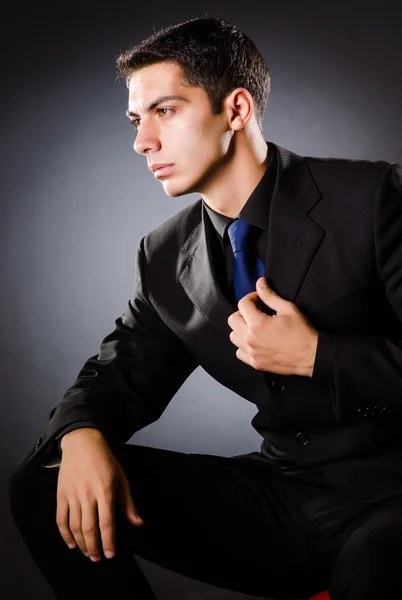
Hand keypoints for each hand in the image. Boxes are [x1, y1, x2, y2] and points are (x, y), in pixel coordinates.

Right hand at [56, 428, 143, 561]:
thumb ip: (128, 503)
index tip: (110, 554)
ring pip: (74, 526)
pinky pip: (61, 519)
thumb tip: (138, 523)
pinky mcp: (61, 494)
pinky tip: (72, 543)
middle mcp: (88, 494)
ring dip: (81, 543)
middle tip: (97, 558)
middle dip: (93, 547)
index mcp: (105, 490)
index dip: (108, 541)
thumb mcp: (121, 478)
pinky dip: (65, 534)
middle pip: (89, 528)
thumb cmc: (105, 461)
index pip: (106, 522)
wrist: (83, 443)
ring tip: (87, 553)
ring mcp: (72, 494)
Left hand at [227, 277, 318, 376]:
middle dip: (243, 313)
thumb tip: (260, 283)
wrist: (311, 355)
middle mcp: (250, 339)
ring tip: (254, 327)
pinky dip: (243, 346)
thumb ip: (270, 295)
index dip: (251, 297)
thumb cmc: (302, 333)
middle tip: (255, 312)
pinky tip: (255, 342)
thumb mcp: (287, 309)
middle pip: (233, 320)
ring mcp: (252, 353)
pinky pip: (239, 352)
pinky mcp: (255, 363)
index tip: (259, 299)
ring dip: (241, 329)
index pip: (242, 304)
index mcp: (257, 323)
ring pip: (233, 337)